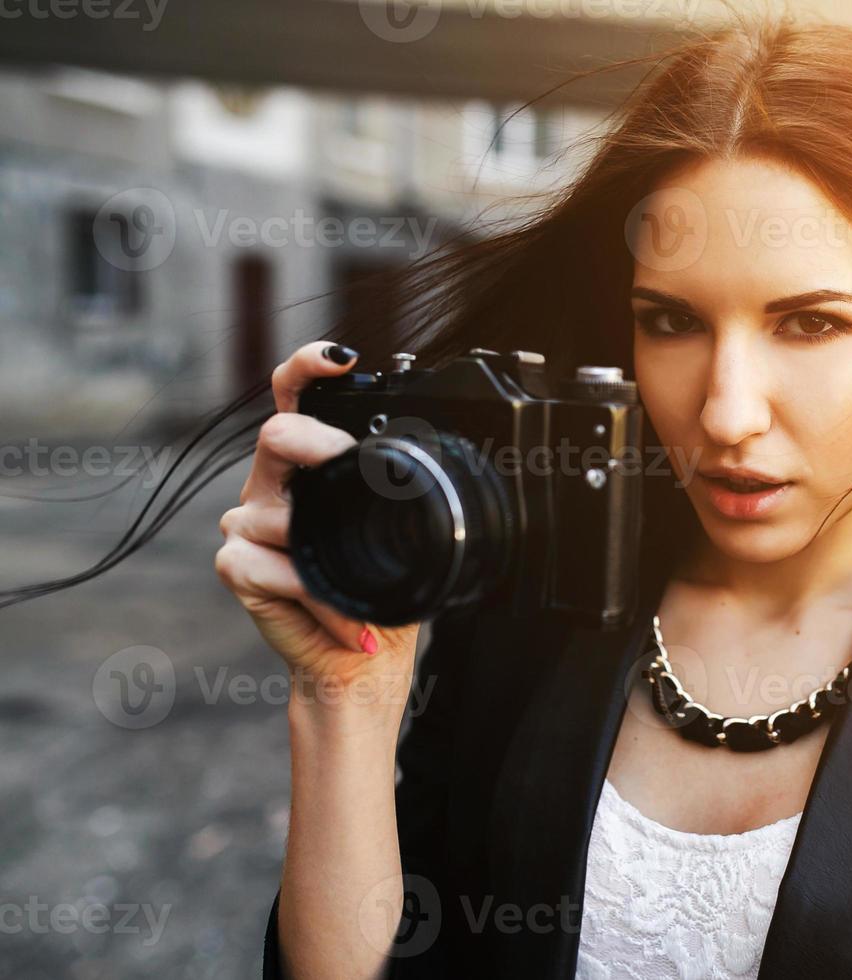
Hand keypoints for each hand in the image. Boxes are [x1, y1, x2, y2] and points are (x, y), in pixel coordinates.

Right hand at [215, 341, 420, 718]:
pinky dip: (317, 597)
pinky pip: (274, 566)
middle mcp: (273, 484)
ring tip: (360, 591)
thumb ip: (397, 492)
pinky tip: (340, 616)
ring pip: (278, 510)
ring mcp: (247, 522)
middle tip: (350, 468)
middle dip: (318, 446)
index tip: (342, 359)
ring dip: (329, 558)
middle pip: (277, 434)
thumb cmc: (379, 590)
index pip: (295, 398)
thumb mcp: (398, 533)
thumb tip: (444, 459)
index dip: (308, 367)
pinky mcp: (235, 563)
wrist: (360, 658)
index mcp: (310, 467)